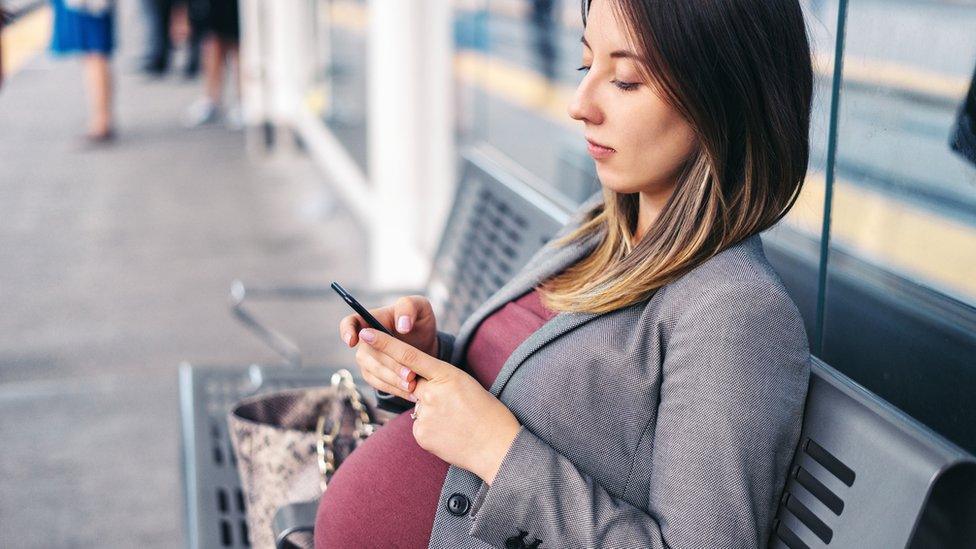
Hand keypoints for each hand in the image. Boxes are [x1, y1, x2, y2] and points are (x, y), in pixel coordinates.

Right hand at [340, 296, 438, 398]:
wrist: (426, 347)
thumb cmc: (419, 322)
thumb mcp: (421, 307)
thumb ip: (409, 307)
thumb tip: (401, 325)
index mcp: (372, 319)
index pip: (350, 323)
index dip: (347, 331)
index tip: (352, 341)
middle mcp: (365, 340)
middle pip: (367, 353)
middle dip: (388, 364)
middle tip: (410, 373)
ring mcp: (368, 359)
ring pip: (373, 371)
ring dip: (392, 378)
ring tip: (412, 383)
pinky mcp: (374, 375)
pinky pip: (379, 384)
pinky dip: (394, 388)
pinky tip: (410, 392)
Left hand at [358, 328, 521, 484]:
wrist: (498, 447)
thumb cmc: (487, 413)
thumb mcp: (466, 385)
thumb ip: (438, 382)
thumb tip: (415, 391)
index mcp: (447, 375)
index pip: (409, 355)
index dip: (384, 343)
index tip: (366, 333)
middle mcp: (432, 393)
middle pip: (408, 382)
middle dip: (411, 384)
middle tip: (442, 398)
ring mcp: (425, 415)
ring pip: (417, 408)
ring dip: (431, 414)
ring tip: (456, 423)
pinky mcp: (421, 435)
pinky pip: (419, 427)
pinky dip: (431, 430)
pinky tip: (449, 435)